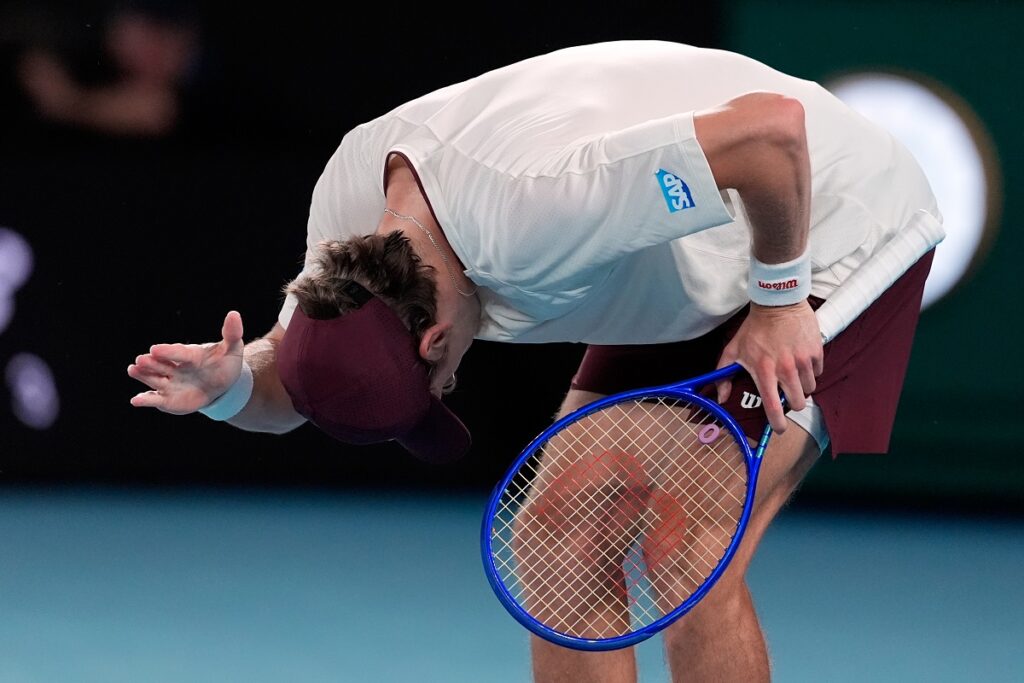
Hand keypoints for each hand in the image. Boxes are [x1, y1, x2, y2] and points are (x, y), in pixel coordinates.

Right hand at [128, 311, 244, 414]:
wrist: (222, 385)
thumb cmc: (224, 364)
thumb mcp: (232, 348)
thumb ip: (232, 333)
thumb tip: (234, 314)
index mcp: (190, 355)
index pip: (178, 353)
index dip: (168, 352)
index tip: (155, 349)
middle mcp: (175, 367)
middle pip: (161, 364)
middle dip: (151, 363)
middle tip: (140, 360)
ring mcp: (170, 383)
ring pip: (154, 379)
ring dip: (143, 376)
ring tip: (132, 370)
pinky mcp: (168, 399)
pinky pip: (155, 399)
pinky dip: (145, 400)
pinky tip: (136, 400)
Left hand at [715, 301, 822, 432]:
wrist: (778, 303)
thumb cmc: (754, 328)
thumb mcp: (733, 350)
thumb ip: (723, 375)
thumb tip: (721, 397)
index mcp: (764, 370)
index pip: (773, 406)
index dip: (777, 423)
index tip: (779, 428)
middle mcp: (786, 368)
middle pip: (798, 402)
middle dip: (793, 403)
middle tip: (787, 395)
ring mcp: (803, 360)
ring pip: (810, 388)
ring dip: (802, 386)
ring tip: (793, 375)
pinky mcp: (816, 352)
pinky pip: (818, 372)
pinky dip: (811, 371)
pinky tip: (801, 362)